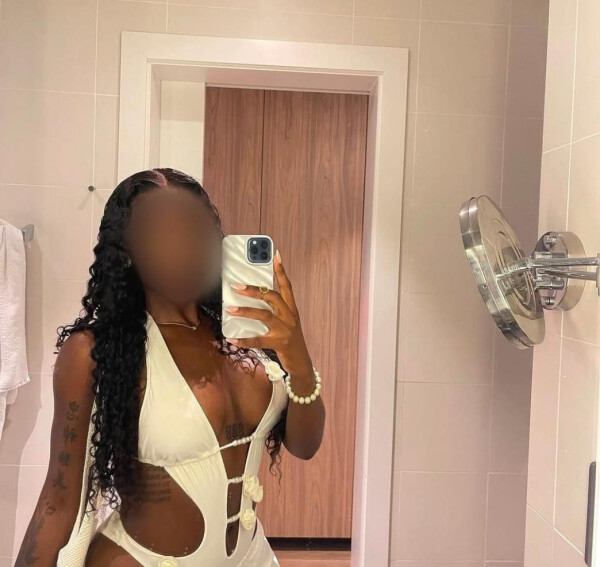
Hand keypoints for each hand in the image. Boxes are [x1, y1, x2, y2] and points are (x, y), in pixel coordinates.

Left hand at [224, 250, 311, 373]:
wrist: (301, 363)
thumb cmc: (290, 340)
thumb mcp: (286, 322)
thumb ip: (274, 311)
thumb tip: (253, 299)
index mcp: (292, 309)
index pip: (286, 286)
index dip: (281, 271)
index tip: (276, 256)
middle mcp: (289, 317)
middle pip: (272, 297)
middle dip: (254, 290)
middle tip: (237, 286)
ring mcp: (285, 330)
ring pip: (264, 315)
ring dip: (245, 311)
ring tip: (230, 309)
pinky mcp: (278, 343)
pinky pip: (258, 340)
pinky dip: (244, 340)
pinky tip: (232, 339)